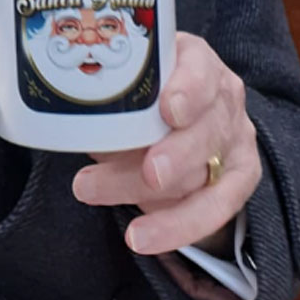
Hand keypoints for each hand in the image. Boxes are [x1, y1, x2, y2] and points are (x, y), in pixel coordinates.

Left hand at [70, 31, 260, 255]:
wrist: (176, 124)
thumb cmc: (141, 95)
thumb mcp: (126, 85)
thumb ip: (107, 97)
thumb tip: (62, 117)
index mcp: (194, 60)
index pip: (200, 68)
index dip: (189, 89)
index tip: (168, 110)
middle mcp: (223, 97)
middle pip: (207, 127)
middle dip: (177, 153)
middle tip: (149, 173)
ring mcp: (234, 138)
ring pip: (206, 171)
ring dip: (155, 196)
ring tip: (101, 197)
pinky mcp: (237, 178)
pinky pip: (215, 208)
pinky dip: (177, 226)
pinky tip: (143, 238)